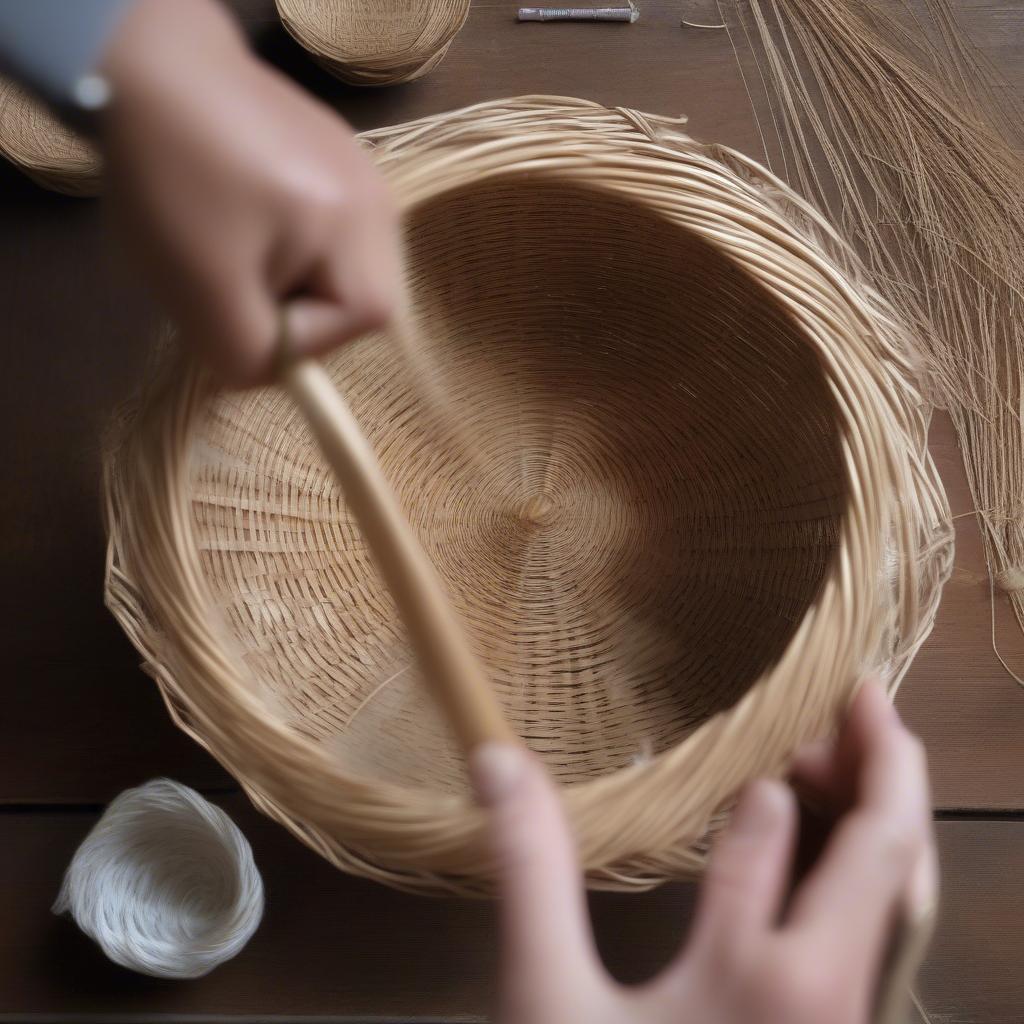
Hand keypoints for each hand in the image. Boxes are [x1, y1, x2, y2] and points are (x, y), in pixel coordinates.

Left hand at [99, 0, 399, 385]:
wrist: (151, 63)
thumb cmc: (176, 181)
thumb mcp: (202, 288)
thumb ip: (250, 356)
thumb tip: (272, 372)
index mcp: (362, 224)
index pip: (362, 322)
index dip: (300, 338)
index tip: (236, 310)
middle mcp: (380, 198)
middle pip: (362, 297)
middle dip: (300, 307)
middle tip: (236, 282)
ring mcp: (362, 172)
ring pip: (342, 267)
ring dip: (290, 277)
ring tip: (235, 244)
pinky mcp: (336, 155)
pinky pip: (327, 229)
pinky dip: (286, 241)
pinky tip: (242, 211)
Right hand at [470, 680, 936, 1023]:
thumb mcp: (550, 1001)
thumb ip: (530, 873)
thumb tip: (496, 756)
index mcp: (768, 979)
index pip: (782, 830)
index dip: (783, 756)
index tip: (787, 696)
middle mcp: (834, 1000)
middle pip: (891, 856)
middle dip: (886, 763)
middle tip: (859, 697)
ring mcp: (846, 1023)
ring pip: (898, 899)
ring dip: (880, 816)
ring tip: (845, 755)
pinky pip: (877, 936)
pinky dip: (865, 869)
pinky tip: (827, 850)